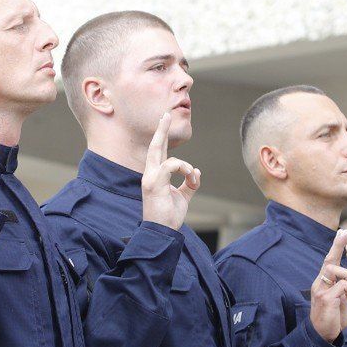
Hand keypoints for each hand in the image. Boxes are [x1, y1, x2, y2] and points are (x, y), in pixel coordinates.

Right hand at [139, 114, 199, 228]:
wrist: (162, 232)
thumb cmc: (169, 216)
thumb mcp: (183, 197)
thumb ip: (189, 183)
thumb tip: (196, 171)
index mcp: (156, 176)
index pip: (159, 153)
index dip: (162, 138)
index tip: (165, 122)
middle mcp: (150, 174)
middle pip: (155, 147)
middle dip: (161, 130)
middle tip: (166, 114)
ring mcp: (150, 178)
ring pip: (165, 156)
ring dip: (184, 165)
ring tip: (192, 177)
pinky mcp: (153, 183)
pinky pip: (169, 165)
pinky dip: (183, 169)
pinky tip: (190, 177)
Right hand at [309, 229, 346, 342]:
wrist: (324, 336)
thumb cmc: (335, 318)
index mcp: (324, 283)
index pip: (329, 261)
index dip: (337, 246)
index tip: (344, 232)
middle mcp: (319, 284)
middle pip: (329, 261)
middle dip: (338, 247)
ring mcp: (320, 290)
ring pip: (335, 269)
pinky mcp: (325, 298)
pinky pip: (342, 285)